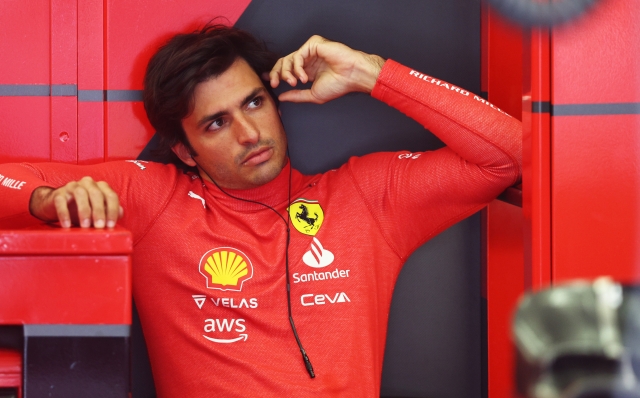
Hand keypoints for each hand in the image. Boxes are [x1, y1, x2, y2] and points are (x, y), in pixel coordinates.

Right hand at [29, 177, 121, 228]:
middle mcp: (88, 183)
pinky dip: (65, 214)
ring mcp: (73, 186)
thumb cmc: (82, 209)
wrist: (57, 206)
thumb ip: (110, 211)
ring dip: (84, 211)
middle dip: (99, 211)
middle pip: (97, 194)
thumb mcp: (98, 211)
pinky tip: (67, 225)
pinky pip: (61, 202)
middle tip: (99, 226)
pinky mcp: (58, 193)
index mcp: (101, 187)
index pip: (111, 196)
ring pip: (80, 194)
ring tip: (85, 226)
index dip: (112, 210)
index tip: (110, 225)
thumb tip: (121, 213)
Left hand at [269, 35, 384, 103]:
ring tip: (295, 83)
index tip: (268, 82)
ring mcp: (310, 51)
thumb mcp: (313, 95)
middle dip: (276, 73)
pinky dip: (297, 67)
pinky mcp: (314, 44)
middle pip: (283, 62)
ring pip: (288, 58)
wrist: (352, 76)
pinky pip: (297, 54)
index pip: (286, 69)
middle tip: (275, 83)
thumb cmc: (338, 85)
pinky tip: (304, 77)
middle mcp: (308, 60)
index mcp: (308, 71)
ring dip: (287, 72)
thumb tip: (281, 97)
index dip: (275, 74)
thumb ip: (296, 96)